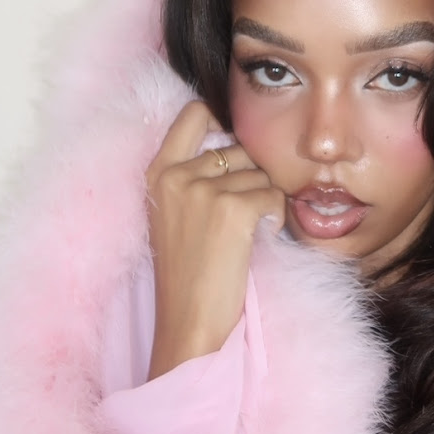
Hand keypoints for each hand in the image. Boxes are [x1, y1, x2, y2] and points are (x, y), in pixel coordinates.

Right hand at [144, 101, 284, 379]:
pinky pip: (274, 195)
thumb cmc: (189, 271)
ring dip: (264, 201)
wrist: (190, 321)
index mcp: (158, 172)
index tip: (235, 143)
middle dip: (251, 177)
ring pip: (261, 174)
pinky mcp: (232, 209)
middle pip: (240, 149)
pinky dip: (274, 217)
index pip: (195, 113)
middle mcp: (177, 175)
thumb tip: (240, 144)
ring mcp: (204, 190)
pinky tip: (256, 239)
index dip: (223, 120)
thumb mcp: (174, 213)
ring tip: (243, 235)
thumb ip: (194, 175)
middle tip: (240, 217)